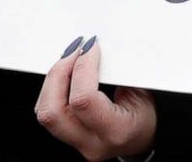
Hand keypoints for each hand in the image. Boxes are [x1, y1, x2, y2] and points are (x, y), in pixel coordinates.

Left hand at [36, 37, 155, 161]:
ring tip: (68, 61)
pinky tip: (65, 76)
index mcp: (116, 131)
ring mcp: (75, 143)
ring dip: (52, 81)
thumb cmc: (148, 117)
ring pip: (44, 112)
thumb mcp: (143, 94)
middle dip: (58, 73)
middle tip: (73, 52)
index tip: (90, 48)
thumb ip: (119, 74)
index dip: (83, 68)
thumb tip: (99, 50)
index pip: (84, 100)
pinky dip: (52, 90)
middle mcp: (91, 142)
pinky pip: (47, 112)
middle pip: (52, 110)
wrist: (143, 140)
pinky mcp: (66, 137)